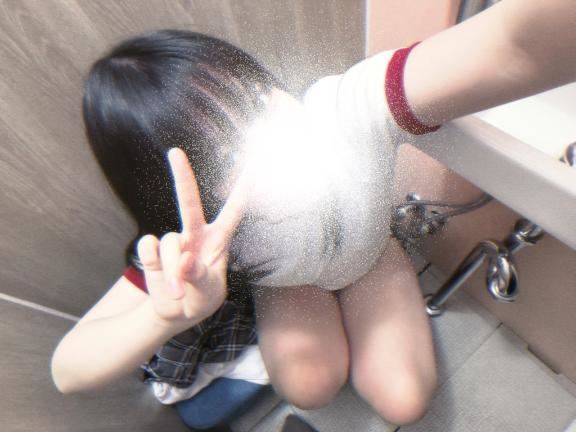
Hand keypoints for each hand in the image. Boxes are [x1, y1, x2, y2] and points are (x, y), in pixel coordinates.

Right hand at [137, 148, 246, 330]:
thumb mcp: (208, 293)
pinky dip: (154, 265)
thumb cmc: (201, 299)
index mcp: (218, 241)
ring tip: (179, 291)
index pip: (234, 211)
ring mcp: (172, 242)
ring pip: (168, 243)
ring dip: (172, 271)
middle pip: (189, 202)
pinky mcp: (152, 251)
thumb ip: (198, 276)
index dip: (243, 189)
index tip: (253, 165)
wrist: (175, 314)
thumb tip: (183, 258)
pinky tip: (160, 276)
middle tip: (175, 152)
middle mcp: (195, 235)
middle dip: (182, 176)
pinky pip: (148, 248)